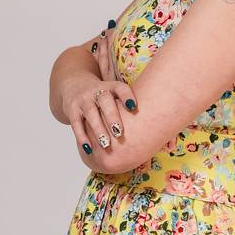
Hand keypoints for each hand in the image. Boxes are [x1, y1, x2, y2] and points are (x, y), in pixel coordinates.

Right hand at [61, 25, 137, 156]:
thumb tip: (163, 120)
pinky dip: (82, 137)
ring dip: (98, 130)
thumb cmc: (104, 95)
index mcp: (111, 87)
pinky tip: (89, 149)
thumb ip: (132, 103)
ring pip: (90, 115)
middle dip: (112, 118)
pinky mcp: (71, 110)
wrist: (74, 85)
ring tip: (106, 145)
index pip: (120, 89)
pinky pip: (76, 124)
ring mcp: (83, 100)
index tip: (134, 107)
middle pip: (105, 103)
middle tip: (119, 133)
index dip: (127, 97)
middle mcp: (97, 91)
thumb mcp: (116, 93)